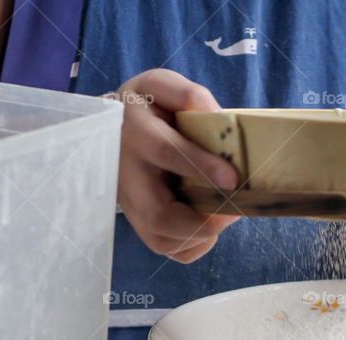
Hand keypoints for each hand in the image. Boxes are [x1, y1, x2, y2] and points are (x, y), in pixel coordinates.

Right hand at [114, 69, 239, 262]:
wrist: (111, 130)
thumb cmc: (146, 107)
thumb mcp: (160, 86)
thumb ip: (186, 94)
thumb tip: (213, 115)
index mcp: (134, 132)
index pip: (165, 152)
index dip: (201, 167)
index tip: (233, 179)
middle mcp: (127, 174)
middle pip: (159, 215)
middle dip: (202, 221)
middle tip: (234, 210)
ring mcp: (130, 204)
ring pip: (162, 239)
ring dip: (200, 235)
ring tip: (224, 214)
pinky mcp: (138, 222)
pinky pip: (165, 248)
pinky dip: (193, 245)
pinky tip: (207, 225)